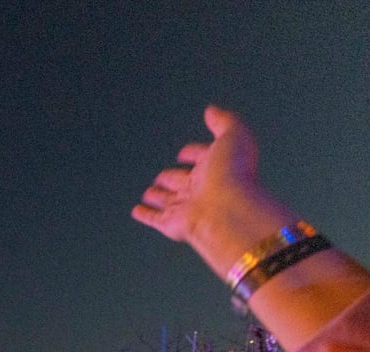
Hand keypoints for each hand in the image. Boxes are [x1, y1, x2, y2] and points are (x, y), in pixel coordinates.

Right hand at [130, 106, 292, 276]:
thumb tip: (211, 110)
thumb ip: (223, 121)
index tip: (184, 153)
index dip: (194, 153)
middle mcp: (203, 189)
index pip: (204, 158)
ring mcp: (188, 207)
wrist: (227, 210)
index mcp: (218, 168)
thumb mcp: (233, 136)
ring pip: (169, 201)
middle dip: (172, 178)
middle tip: (162, 177)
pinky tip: (136, 211)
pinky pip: (155, 219)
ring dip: (158, 196)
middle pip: (184, 182)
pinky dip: (145, 215)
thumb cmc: (232, 173)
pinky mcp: (173, 223)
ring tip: (148, 193)